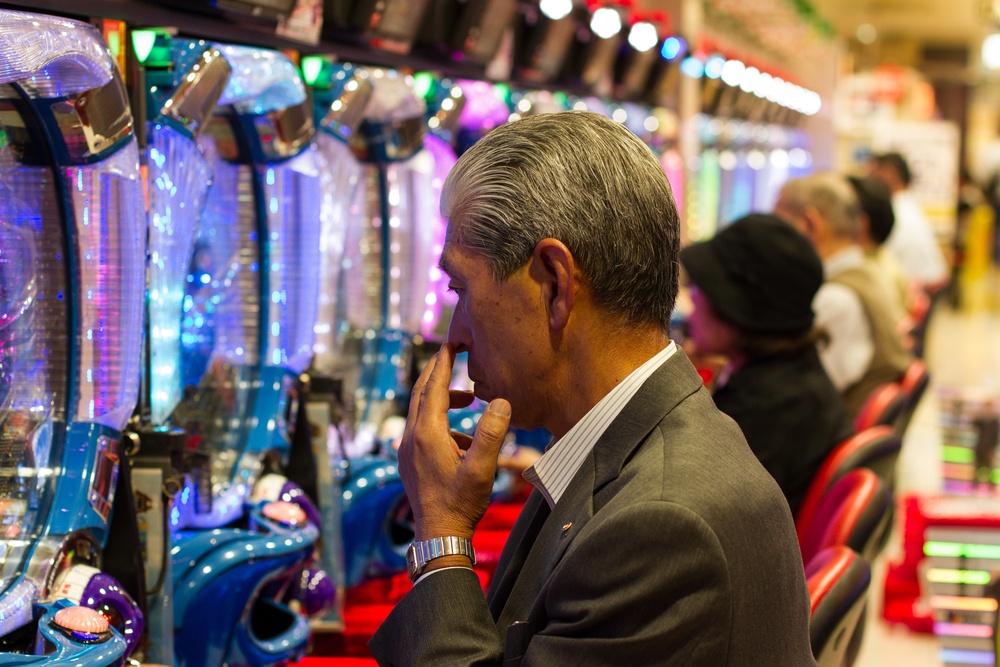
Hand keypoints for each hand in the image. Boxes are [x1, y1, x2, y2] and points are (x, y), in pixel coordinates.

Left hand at [397, 343, 510, 542]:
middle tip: (449, 355)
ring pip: (420, 412)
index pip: (433, 388)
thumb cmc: (461, 503)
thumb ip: (491, 433)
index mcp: (426, 434)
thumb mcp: (482, 468)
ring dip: (442, 400)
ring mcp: (406, 451)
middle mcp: (411, 438)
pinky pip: (421, 430)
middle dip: (435, 374)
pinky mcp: (409, 463)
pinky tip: (463, 439)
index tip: (449, 344)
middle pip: (420, 394)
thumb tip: (501, 401)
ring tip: (470, 401)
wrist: (439, 536)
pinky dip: (440, 422)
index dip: (442, 364)